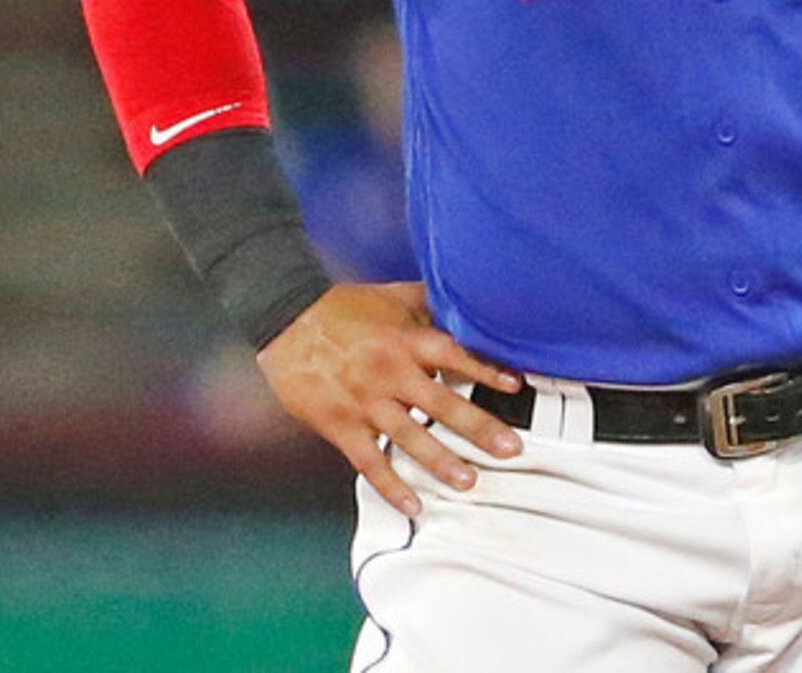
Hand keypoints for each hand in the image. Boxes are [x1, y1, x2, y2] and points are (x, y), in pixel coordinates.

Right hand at [255, 280, 523, 517]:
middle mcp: (391, 373)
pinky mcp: (339, 425)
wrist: (285, 319)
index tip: (516, 385)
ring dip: (441, 463)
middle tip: (510, 449)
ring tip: (469, 482)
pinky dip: (390, 486)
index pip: (456, 356)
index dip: (486, 370)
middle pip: (442, 404)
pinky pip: (369, 461)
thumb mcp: (394, 296)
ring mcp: (365, 402)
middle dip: (479, 428)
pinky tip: (413, 505)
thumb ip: (431, 304)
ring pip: (410, 438)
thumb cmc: (343, 307)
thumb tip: (468, 302)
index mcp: (407, 341)